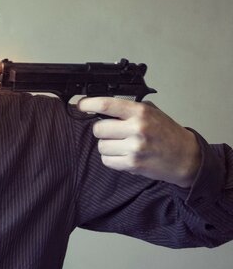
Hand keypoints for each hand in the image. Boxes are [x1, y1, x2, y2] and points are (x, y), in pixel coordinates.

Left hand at [78, 97, 200, 187]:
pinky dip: (111, 158)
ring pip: (101, 146)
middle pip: (98, 129)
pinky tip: (123, 154)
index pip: (106, 105)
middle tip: (112, 131)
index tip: (81, 105)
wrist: (186, 157)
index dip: (89, 104)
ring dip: (107, 145)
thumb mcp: (151, 112)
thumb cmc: (167, 133)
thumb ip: (127, 109)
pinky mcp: (133, 164)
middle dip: (101, 130)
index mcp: (140, 112)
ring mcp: (134, 148)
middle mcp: (137, 129)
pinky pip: (106, 160)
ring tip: (122, 144)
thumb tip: (99, 106)